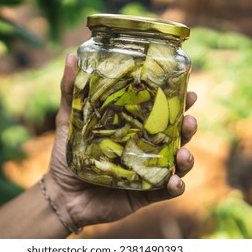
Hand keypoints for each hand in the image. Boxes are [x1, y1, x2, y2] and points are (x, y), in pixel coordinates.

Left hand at [42, 54, 197, 230]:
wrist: (61, 195)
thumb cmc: (66, 156)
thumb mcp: (68, 120)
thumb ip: (70, 91)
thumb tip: (70, 56)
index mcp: (132, 128)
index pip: (159, 112)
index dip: (177, 102)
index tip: (189, 91)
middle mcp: (144, 148)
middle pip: (174, 135)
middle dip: (188, 126)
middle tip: (189, 119)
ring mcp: (146, 171)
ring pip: (176, 162)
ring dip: (187, 156)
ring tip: (184, 152)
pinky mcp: (144, 193)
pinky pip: (166, 190)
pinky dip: (176, 186)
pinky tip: (175, 181)